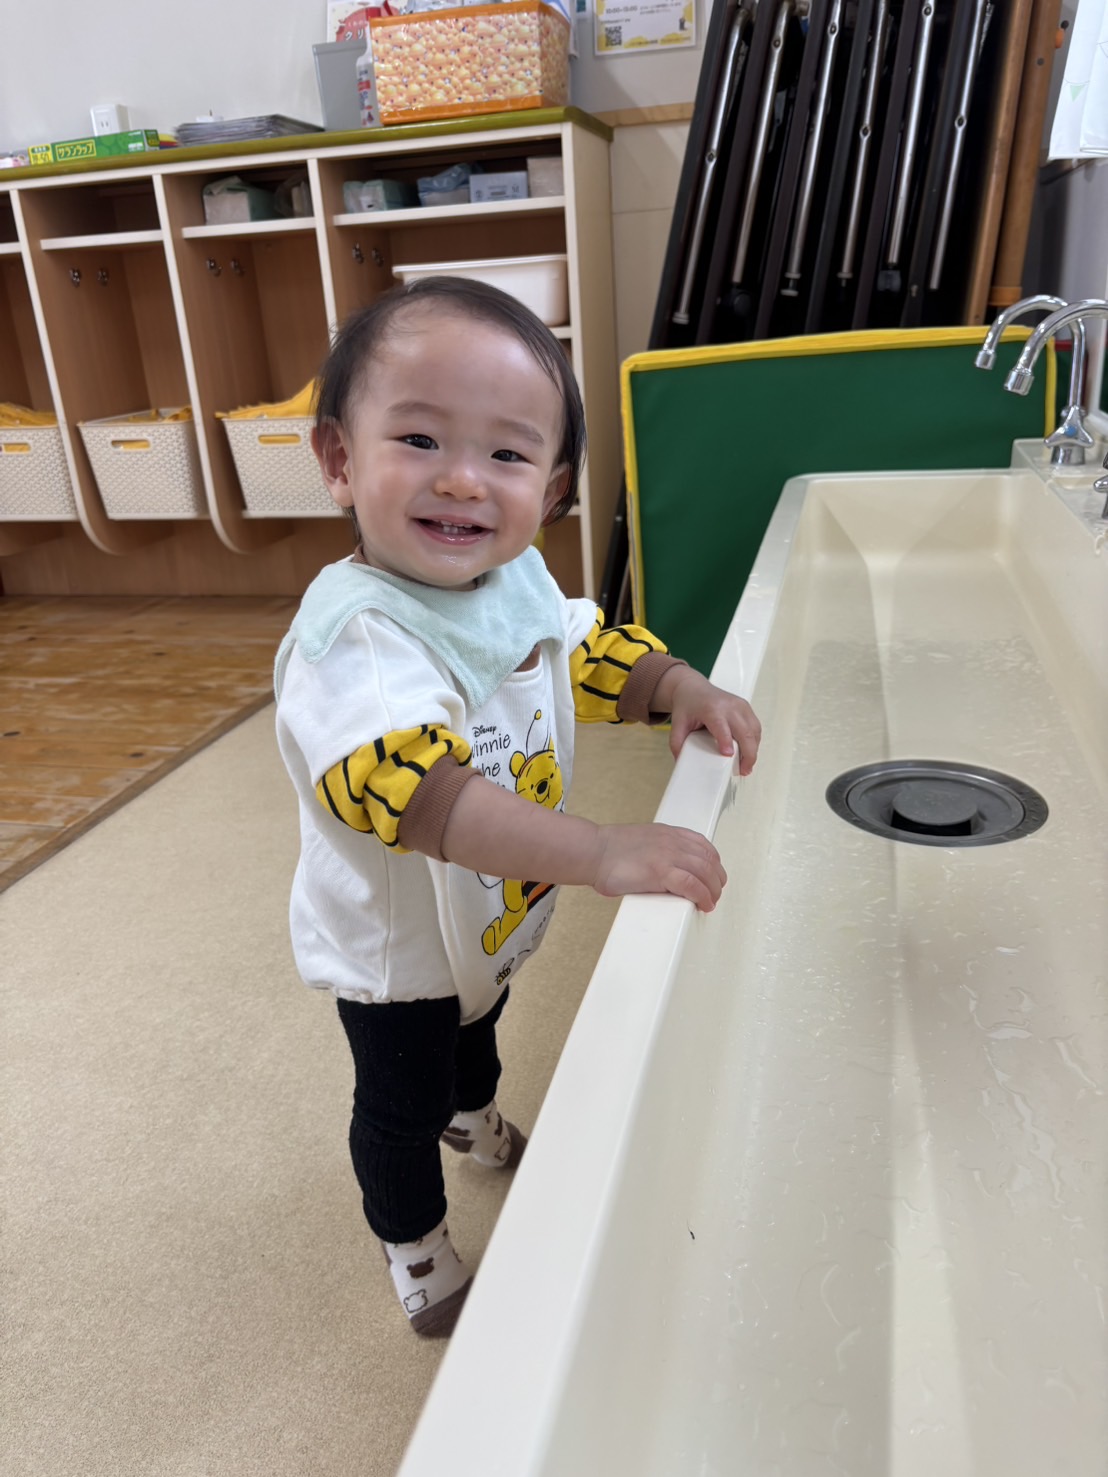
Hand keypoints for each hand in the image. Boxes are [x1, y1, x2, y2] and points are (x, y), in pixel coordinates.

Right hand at [589, 823, 726, 911]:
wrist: (593, 851)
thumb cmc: (609, 851)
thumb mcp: (642, 841)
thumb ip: (658, 851)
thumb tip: (667, 871)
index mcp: (668, 833)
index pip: (703, 845)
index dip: (714, 863)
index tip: (713, 876)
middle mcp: (672, 841)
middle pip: (709, 860)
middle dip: (717, 880)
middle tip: (714, 894)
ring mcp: (668, 855)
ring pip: (706, 872)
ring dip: (713, 891)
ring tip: (710, 903)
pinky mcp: (661, 872)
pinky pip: (693, 885)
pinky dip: (702, 896)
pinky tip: (703, 904)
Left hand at [655, 668, 761, 773]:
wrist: (694, 688)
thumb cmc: (689, 703)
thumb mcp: (677, 723)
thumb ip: (677, 743)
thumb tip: (681, 761)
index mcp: (711, 708)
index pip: (722, 726)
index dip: (726, 741)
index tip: (728, 755)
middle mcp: (729, 706)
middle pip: (745, 732)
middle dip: (748, 754)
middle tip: (744, 770)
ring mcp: (741, 706)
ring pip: (754, 731)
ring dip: (753, 750)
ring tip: (746, 765)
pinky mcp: (747, 708)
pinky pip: (755, 728)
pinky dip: (754, 742)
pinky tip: (748, 752)